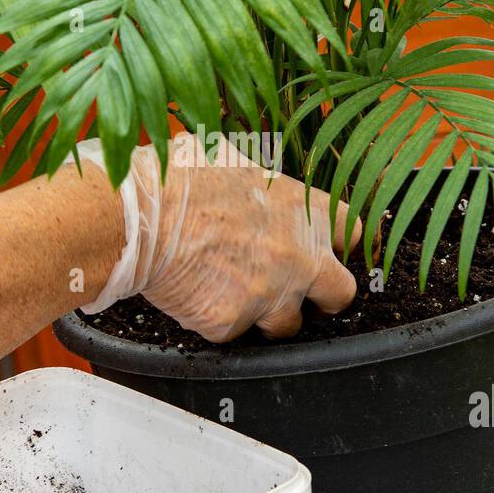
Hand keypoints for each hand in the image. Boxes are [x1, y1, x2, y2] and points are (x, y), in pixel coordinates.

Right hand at [78, 134, 360, 342]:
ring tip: (229, 290)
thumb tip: (254, 183)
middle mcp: (298, 257)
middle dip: (322, 297)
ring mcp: (269, 295)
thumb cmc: (178, 179)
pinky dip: (216, 319)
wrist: (139, 216)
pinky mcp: (233, 323)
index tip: (328, 250)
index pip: (353, 232)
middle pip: (341, 293)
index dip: (339, 244)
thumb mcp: (232, 160)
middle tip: (295, 290)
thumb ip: (260, 184)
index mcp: (303, 211)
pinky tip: (195, 294)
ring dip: (265, 314)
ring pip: (286, 324)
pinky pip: (233, 332)